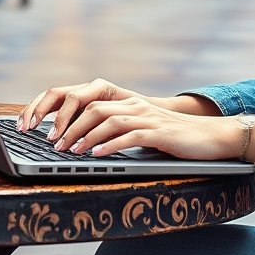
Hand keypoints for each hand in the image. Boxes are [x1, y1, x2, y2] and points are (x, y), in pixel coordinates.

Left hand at [17, 80, 253, 160]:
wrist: (210, 137)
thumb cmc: (173, 138)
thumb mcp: (140, 130)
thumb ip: (116, 130)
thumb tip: (83, 142)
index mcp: (127, 102)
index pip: (87, 99)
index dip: (63, 111)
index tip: (44, 128)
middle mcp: (134, 104)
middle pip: (92, 106)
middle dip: (68, 124)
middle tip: (52, 144)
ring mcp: (147, 117)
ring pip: (108, 119)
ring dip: (85, 136)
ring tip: (70, 151)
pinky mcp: (159, 132)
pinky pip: (130, 135)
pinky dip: (111, 145)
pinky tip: (97, 155)